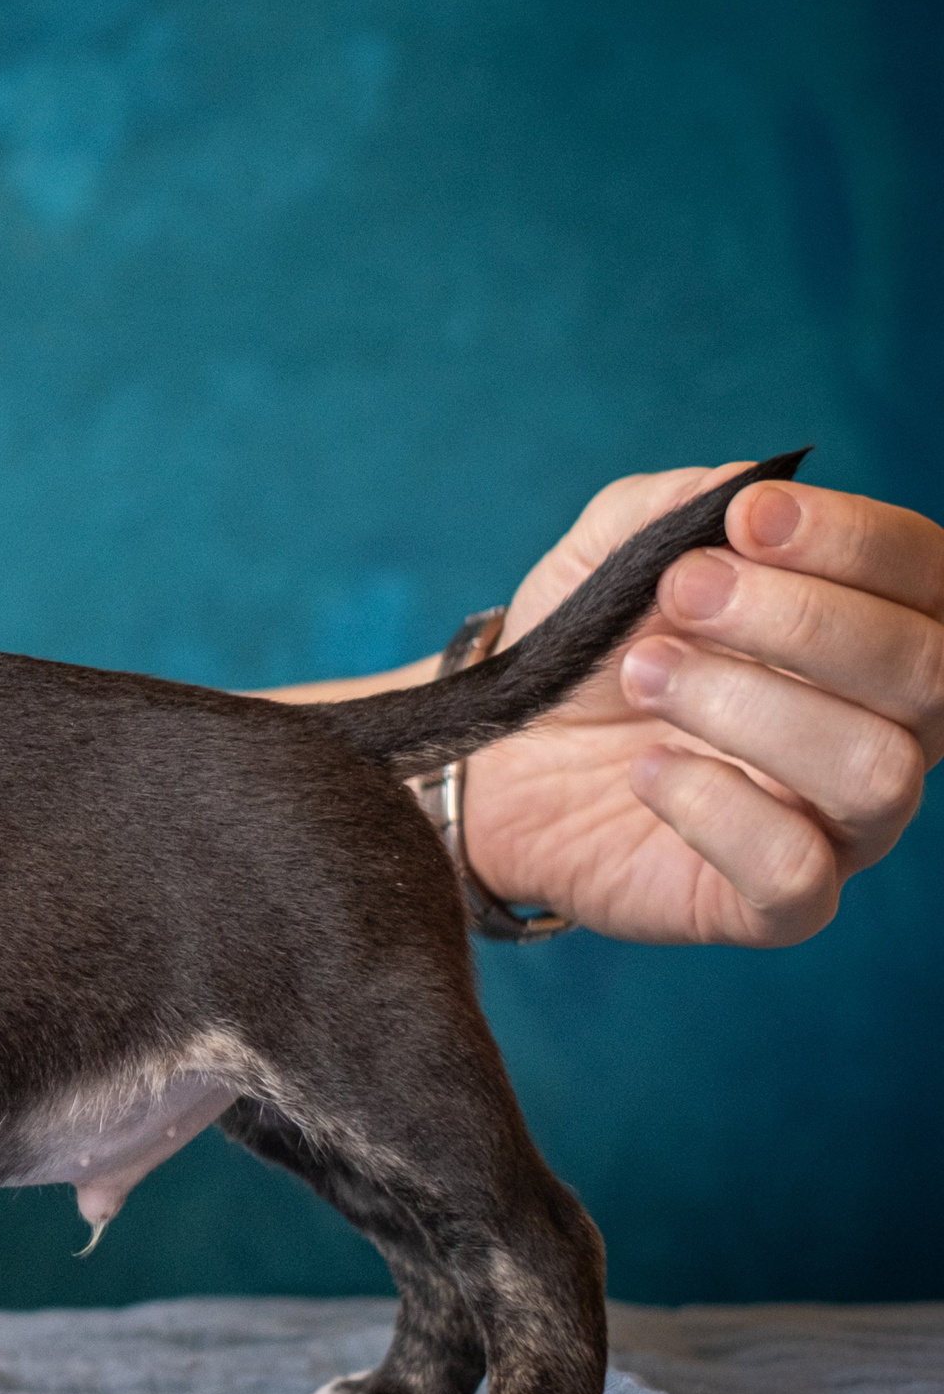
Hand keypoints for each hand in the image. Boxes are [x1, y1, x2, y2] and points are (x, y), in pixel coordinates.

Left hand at [464, 464, 943, 944]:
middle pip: (930, 673)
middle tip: (678, 594)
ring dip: (749, 704)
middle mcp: (886, 728)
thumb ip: (678, 506)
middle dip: (798, 618)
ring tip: (642, 673)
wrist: (493, 755)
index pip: (931, 579)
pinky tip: (647, 769)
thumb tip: (748, 489)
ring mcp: (841, 824)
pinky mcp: (776, 904)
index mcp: (872, 632)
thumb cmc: (583, 648)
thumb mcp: (613, 553)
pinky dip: (715, 807)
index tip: (745, 522)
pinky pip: (798, 873)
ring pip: (877, 770)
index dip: (857, 541)